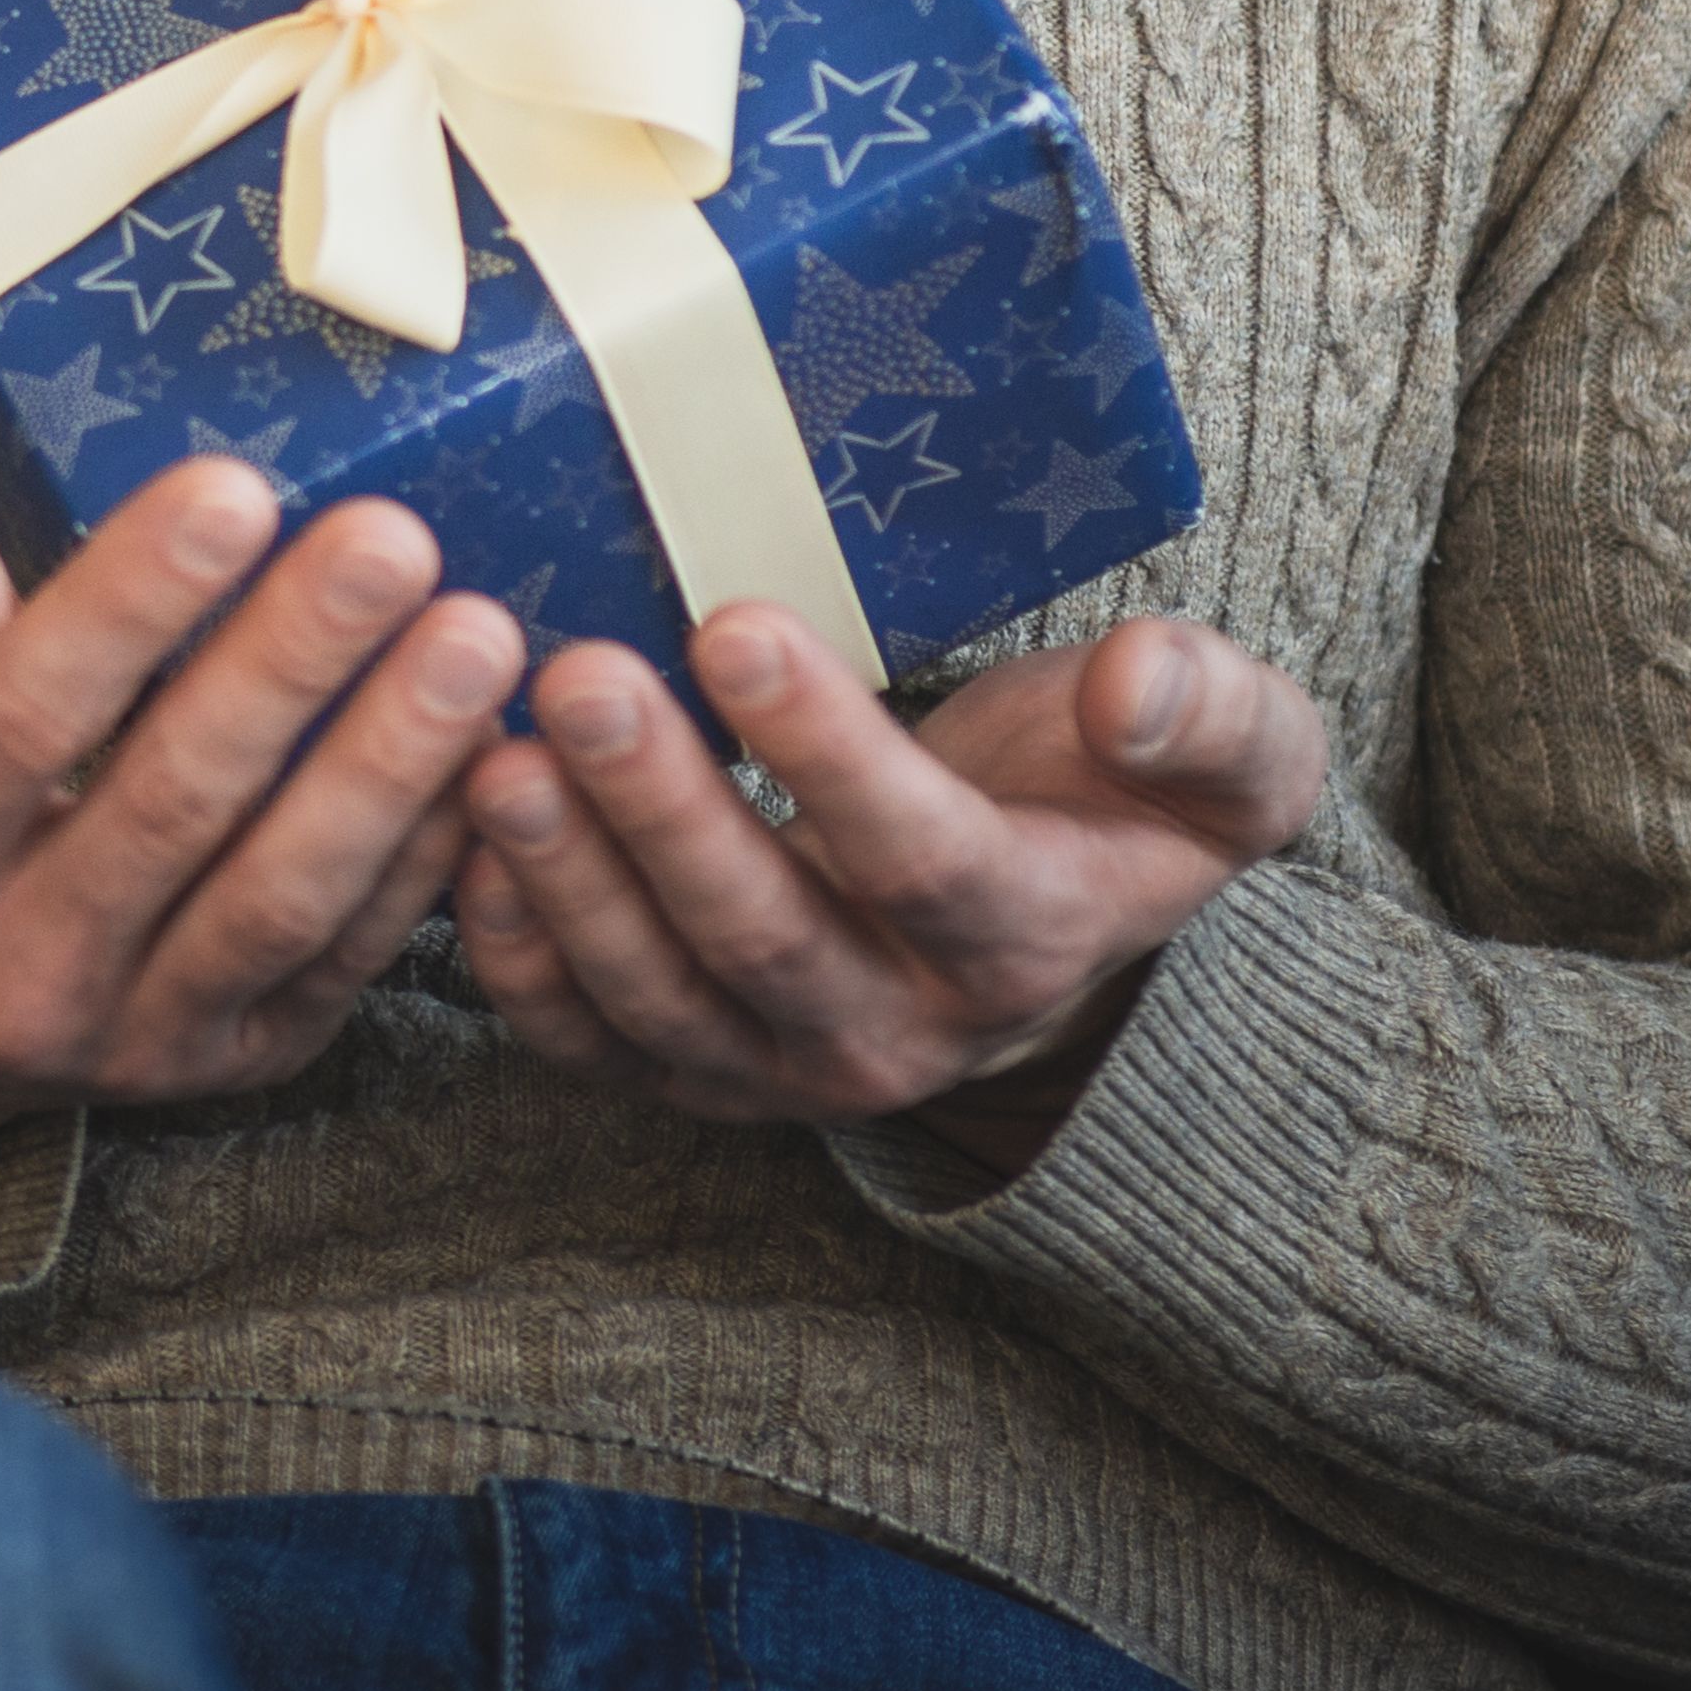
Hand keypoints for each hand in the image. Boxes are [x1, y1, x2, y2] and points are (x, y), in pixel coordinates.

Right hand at [0, 460, 535, 1199]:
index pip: (16, 724)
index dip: (125, 610)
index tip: (224, 492)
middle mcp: (12, 974)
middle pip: (174, 806)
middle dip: (292, 663)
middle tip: (389, 538)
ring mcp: (133, 1032)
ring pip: (282, 896)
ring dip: (390, 761)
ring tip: (476, 633)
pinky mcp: (228, 1055)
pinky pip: (342, 962)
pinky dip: (426, 860)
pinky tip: (489, 751)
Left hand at [451, 605, 1329, 1172]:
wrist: (1048, 905)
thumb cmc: (1117, 792)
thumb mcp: (1232, 753)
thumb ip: (1211, 717)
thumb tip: (1137, 684)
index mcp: (1022, 941)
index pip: (922, 859)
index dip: (826, 755)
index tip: (734, 625)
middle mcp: (896, 1029)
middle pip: (762, 936)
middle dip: (661, 808)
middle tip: (577, 675)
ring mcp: (776, 1062)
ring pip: (655, 995)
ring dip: (564, 878)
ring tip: (494, 755)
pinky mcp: (682, 1065)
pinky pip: (584, 1037)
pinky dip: (512, 957)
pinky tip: (458, 843)